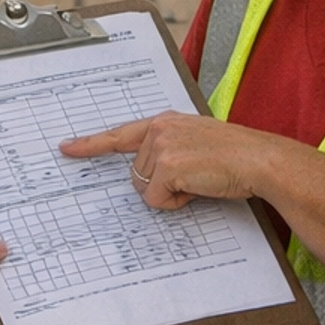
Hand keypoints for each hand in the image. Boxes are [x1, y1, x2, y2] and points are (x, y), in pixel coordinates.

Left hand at [60, 112, 275, 209]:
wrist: (258, 160)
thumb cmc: (234, 157)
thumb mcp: (196, 143)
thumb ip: (169, 149)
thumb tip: (151, 178)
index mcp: (165, 121)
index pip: (120, 134)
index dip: (91, 144)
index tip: (66, 148)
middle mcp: (159, 129)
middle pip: (135, 174)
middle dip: (161, 184)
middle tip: (193, 177)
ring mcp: (162, 146)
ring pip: (144, 188)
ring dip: (170, 193)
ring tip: (199, 180)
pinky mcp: (167, 166)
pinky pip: (156, 200)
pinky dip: (176, 203)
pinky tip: (198, 188)